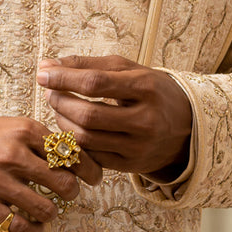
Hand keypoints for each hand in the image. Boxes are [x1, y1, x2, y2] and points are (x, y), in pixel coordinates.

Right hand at [0, 115, 103, 231]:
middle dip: (72, 192)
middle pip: (64, 182)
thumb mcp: (12, 127)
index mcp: (24, 130)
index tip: (93, 177)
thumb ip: (43, 138)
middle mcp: (13, 154)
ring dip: (53, 213)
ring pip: (47, 208)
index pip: (71, 152)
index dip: (89, 168)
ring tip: (48, 210)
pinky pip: (22, 227)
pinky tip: (34, 227)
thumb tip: (80, 155)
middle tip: (69, 194)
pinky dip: (34, 231)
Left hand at [36, 56, 192, 177]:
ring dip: (62, 121)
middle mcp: (145, 120)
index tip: (43, 75)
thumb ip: (88, 65)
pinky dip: (74, 141)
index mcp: (146, 88)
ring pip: (85, 139)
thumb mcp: (128, 69)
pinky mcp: (131, 166)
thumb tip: (46, 65)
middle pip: (87, 115)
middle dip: (60, 102)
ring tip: (59, 107)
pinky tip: (71, 127)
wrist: (187, 126)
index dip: (64, 79)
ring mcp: (138, 147)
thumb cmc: (151, 90)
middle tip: (50, 92)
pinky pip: (91, 156)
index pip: (96, 83)